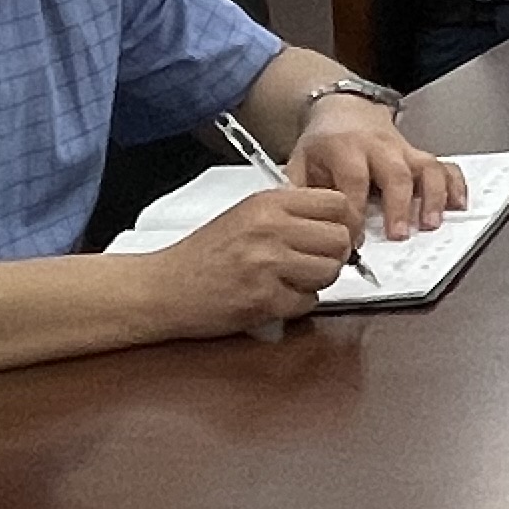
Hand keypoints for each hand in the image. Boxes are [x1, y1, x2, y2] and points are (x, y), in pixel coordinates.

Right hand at [143, 187, 356, 337]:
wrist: (162, 288)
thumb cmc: (203, 255)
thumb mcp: (246, 215)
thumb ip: (290, 213)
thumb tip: (340, 222)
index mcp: (268, 204)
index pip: (338, 203)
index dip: (346, 222)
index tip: (341, 233)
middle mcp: (271, 229)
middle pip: (340, 239)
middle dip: (336, 255)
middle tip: (317, 261)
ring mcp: (267, 264)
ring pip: (330, 272)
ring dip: (318, 281)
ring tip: (292, 280)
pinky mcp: (263, 299)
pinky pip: (307, 302)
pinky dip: (297, 304)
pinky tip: (275, 297)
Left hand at [287, 101, 462, 237]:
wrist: (344, 111)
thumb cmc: (324, 144)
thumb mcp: (299, 163)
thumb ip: (299, 193)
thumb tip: (300, 226)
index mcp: (345, 148)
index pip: (353, 181)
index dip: (354, 212)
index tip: (352, 240)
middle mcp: (379, 147)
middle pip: (395, 173)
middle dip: (398, 206)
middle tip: (398, 235)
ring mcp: (404, 150)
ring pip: (426, 168)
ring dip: (432, 197)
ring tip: (431, 224)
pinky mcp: (420, 155)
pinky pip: (444, 166)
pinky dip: (455, 185)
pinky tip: (457, 205)